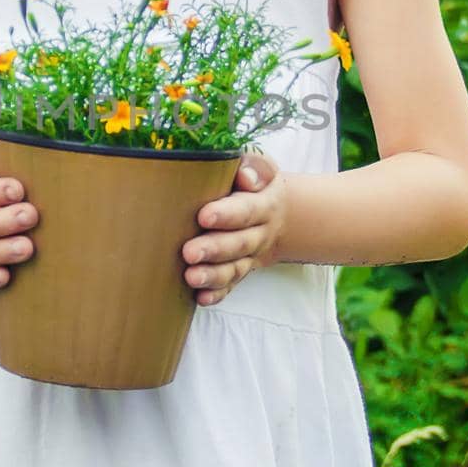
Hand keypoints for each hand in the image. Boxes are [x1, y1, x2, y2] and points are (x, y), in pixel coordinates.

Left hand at [182, 151, 286, 306]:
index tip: (204, 216)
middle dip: (214, 249)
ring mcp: (250, 256)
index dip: (227, 214)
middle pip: (239, 244)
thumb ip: (253, 167)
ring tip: (190, 277)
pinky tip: (200, 298)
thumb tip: (245, 178)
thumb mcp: (261, 169)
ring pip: (234, 269)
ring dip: (212, 275)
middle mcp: (259, 234)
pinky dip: (217, 293)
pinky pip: (230, 286)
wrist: (278, 214)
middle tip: (189, 252)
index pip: (246, 210)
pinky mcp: (239, 271)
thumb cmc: (255, 184)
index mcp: (263, 205)